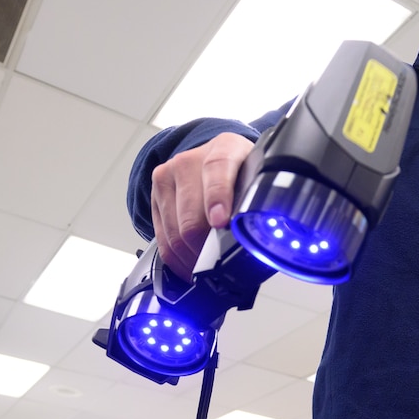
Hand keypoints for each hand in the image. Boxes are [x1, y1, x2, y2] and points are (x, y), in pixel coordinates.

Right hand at [150, 132, 254, 280]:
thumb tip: (264, 237)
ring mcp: (168, 177)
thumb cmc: (240, 172)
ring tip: (207, 269)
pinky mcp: (154, 196)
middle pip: (191, 216)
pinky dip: (177, 260)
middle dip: (207, 248)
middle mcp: (191, 160)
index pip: (217, 170)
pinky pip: (162, 239)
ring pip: (175, 233)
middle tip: (221, 264)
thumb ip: (261, 202)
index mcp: (225, 149)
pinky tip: (190, 266)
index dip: (218, 198)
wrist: (213, 159)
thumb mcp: (258, 178)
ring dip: (192, 259)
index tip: (221, 222)